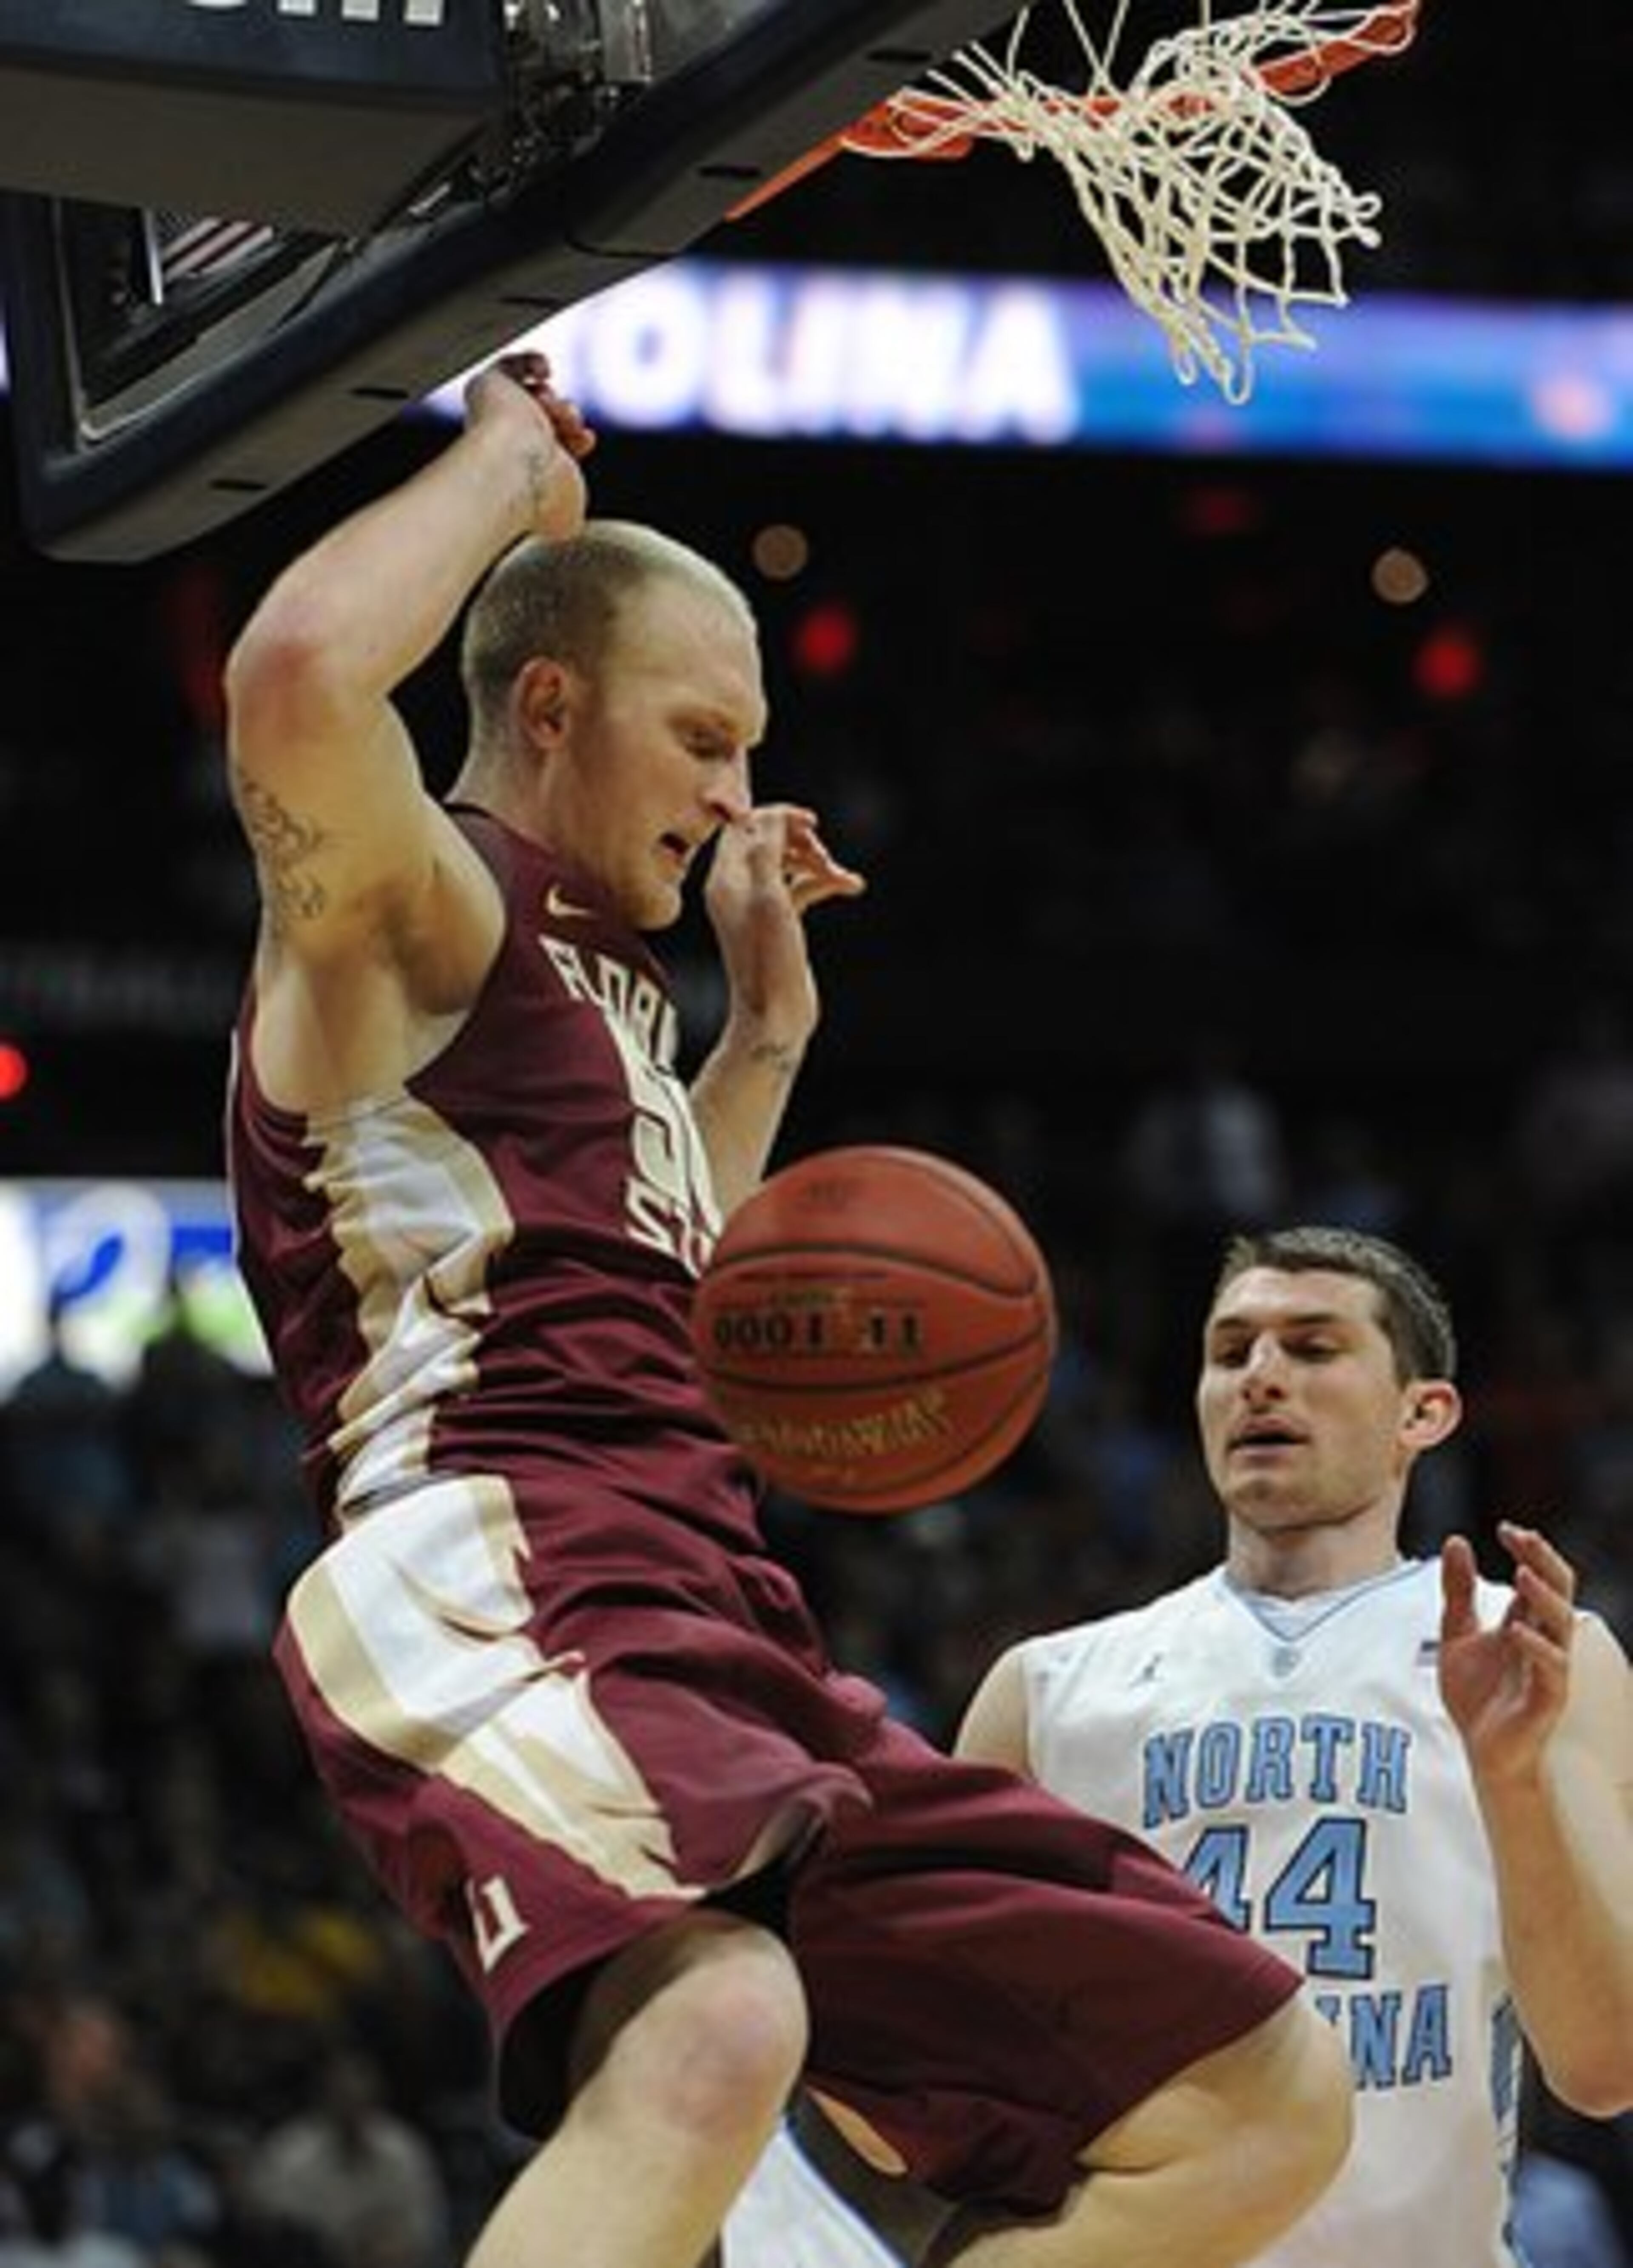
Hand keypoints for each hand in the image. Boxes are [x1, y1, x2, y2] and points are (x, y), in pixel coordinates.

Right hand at [464, 350, 594, 540]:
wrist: (516, 466)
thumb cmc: (539, 497)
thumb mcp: (569, 516)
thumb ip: (573, 502)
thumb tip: (571, 505)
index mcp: (523, 474)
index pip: (551, 448)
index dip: (574, 439)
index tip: (587, 439)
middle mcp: (506, 445)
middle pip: (545, 420)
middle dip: (568, 418)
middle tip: (572, 425)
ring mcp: (495, 418)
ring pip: (534, 396)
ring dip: (556, 401)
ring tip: (559, 411)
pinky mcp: (486, 388)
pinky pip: (509, 366)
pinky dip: (532, 363)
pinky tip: (544, 371)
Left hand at [704, 804, 864, 1053]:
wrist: (774, 1017)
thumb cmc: (769, 963)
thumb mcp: (769, 900)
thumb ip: (767, 853)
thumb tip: (770, 814)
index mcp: (725, 880)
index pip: (743, 827)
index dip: (776, 817)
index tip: (809, 822)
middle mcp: (738, 890)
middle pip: (768, 840)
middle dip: (801, 839)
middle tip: (822, 851)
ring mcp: (758, 906)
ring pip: (789, 863)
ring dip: (818, 861)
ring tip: (841, 875)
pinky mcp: (779, 922)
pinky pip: (801, 887)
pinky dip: (824, 882)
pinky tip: (851, 886)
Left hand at [1440, 1522, 1577, 1787]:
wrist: (1481, 1753)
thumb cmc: (1477, 1696)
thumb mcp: (1456, 1634)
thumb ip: (1459, 1592)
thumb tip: (1456, 1541)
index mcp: (1526, 1623)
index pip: (1538, 1576)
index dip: (1528, 1551)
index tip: (1506, 1529)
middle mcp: (1543, 1640)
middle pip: (1559, 1592)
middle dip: (1545, 1562)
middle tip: (1525, 1538)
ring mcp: (1549, 1669)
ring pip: (1561, 1626)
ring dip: (1544, 1598)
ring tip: (1523, 1573)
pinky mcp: (1548, 1700)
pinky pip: (1552, 1670)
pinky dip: (1536, 1648)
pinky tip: (1516, 1632)